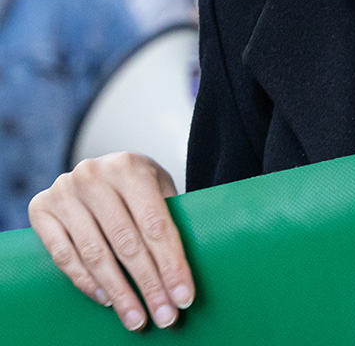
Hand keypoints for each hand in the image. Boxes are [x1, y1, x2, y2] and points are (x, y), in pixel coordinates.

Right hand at [28, 153, 194, 331]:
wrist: (97, 168)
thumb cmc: (135, 184)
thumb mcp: (158, 187)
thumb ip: (169, 218)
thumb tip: (181, 272)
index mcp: (129, 167)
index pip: (155, 224)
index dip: (171, 264)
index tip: (183, 297)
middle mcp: (94, 175)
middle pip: (127, 243)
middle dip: (149, 285)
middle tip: (164, 316)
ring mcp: (64, 191)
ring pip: (95, 254)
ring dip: (119, 293)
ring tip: (136, 318)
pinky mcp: (41, 209)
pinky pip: (64, 256)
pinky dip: (86, 282)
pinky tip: (106, 300)